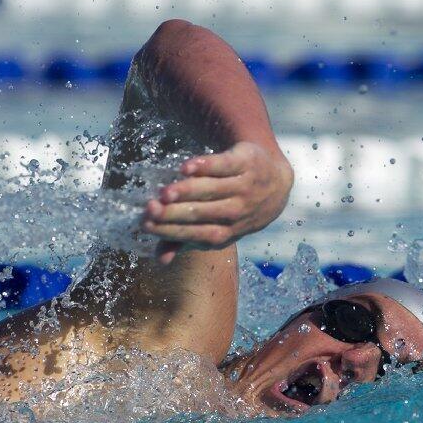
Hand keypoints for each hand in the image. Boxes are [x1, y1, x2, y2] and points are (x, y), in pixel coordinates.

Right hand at [141, 142, 293, 263]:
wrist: (276, 183)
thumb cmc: (234, 208)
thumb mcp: (216, 227)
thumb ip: (185, 240)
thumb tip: (160, 260)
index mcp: (227, 232)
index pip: (197, 234)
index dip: (172, 231)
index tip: (147, 225)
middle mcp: (238, 212)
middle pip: (202, 213)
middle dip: (174, 213)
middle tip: (150, 209)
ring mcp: (244, 187)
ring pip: (212, 189)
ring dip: (186, 191)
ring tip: (164, 193)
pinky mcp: (247, 162)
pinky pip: (224, 165)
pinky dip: (205, 166)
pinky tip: (186, 168)